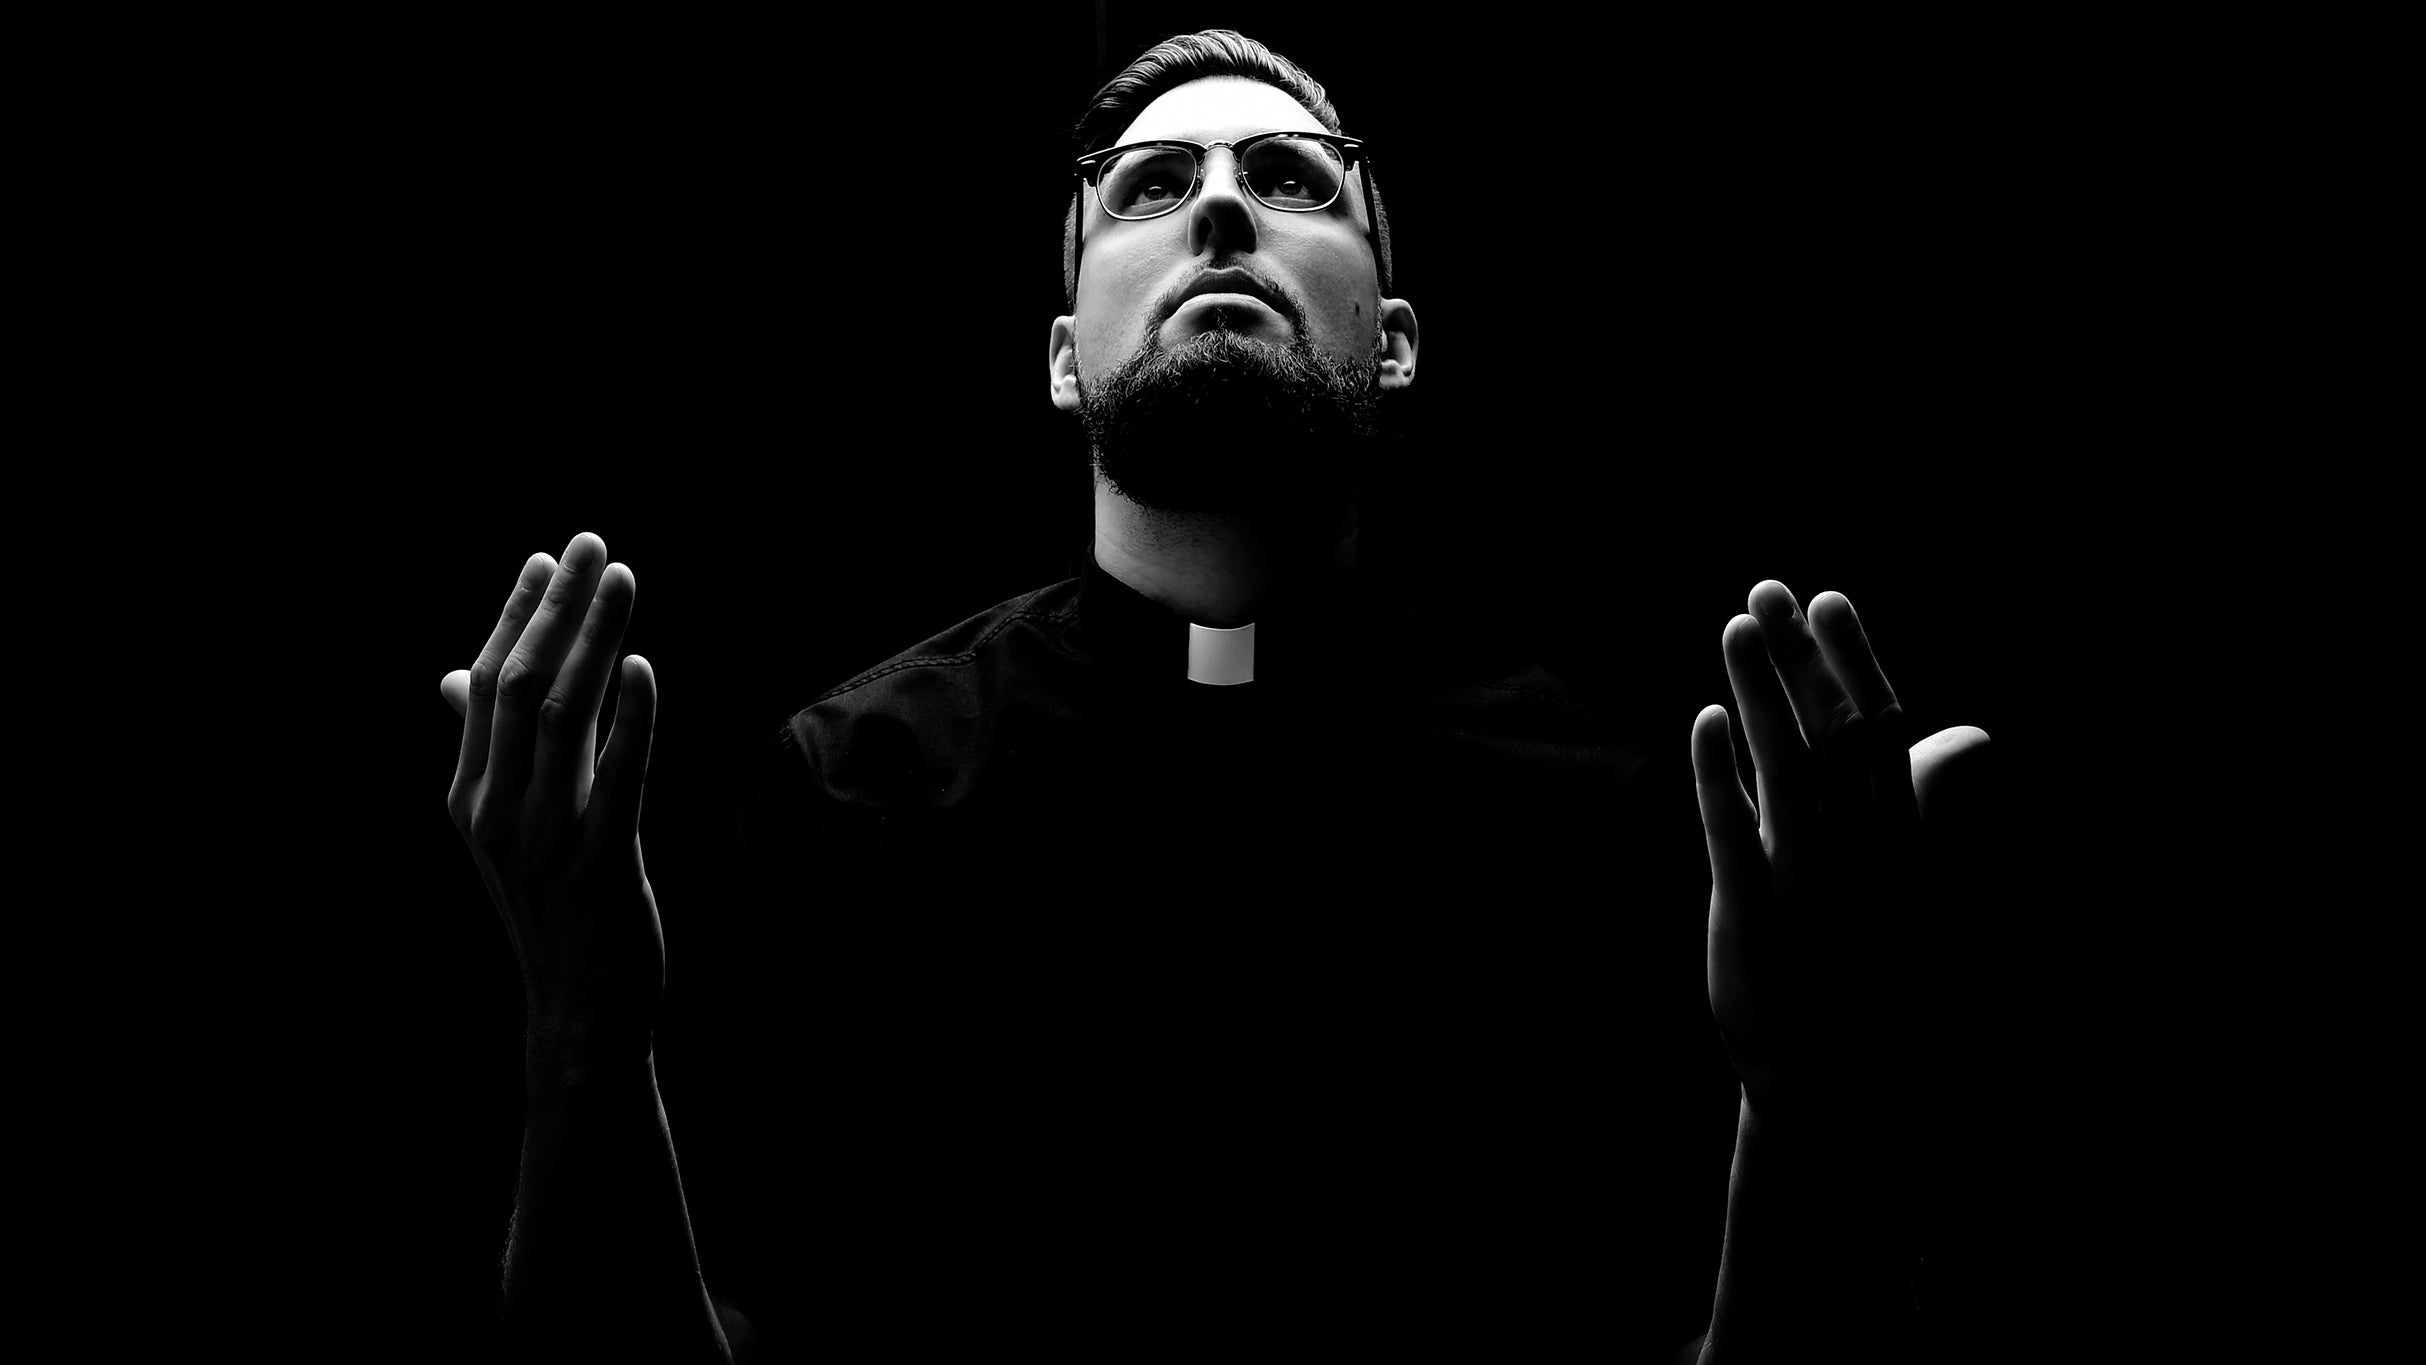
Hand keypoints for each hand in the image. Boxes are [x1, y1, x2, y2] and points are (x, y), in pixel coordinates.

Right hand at [443, 532, 662, 1065]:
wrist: (578, 1009)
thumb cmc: (552, 908)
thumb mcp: (507, 827)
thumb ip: (489, 752)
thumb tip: (455, 677)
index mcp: (468, 796)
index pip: (484, 685)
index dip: (515, 616)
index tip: (547, 559)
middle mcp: (495, 812)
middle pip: (521, 686)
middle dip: (557, 608)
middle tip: (592, 545)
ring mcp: (545, 839)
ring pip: (567, 716)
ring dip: (596, 639)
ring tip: (623, 581)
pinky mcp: (603, 864)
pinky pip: (619, 777)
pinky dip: (633, 717)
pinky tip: (644, 667)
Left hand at [1690, 580, 1989, 1138]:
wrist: (1853, 1100)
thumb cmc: (1882, 983)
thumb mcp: (1917, 891)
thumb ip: (1920, 807)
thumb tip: (1963, 736)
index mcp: (1905, 845)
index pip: (1885, 733)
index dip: (1855, 662)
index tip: (1829, 601)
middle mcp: (1864, 859)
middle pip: (1833, 736)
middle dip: (1801, 660)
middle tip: (1769, 590)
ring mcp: (1809, 890)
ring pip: (1785, 769)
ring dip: (1759, 693)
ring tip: (1736, 627)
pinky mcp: (1754, 924)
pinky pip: (1733, 834)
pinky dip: (1717, 772)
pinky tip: (1703, 717)